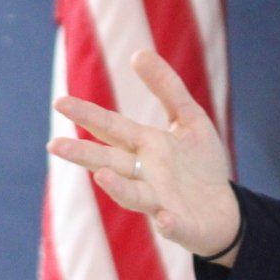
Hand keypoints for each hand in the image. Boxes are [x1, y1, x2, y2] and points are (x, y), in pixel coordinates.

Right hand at [45, 48, 241, 261]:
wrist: (226, 210)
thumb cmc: (201, 164)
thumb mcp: (189, 119)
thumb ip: (167, 88)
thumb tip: (138, 52)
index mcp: (145, 148)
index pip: (112, 128)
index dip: (88, 116)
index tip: (59, 103)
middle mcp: (145, 175)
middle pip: (111, 163)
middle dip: (85, 155)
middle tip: (54, 146)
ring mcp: (161, 202)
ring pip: (134, 196)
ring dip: (119, 188)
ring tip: (101, 176)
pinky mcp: (182, 225)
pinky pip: (174, 226)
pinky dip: (168, 224)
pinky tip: (165, 219)